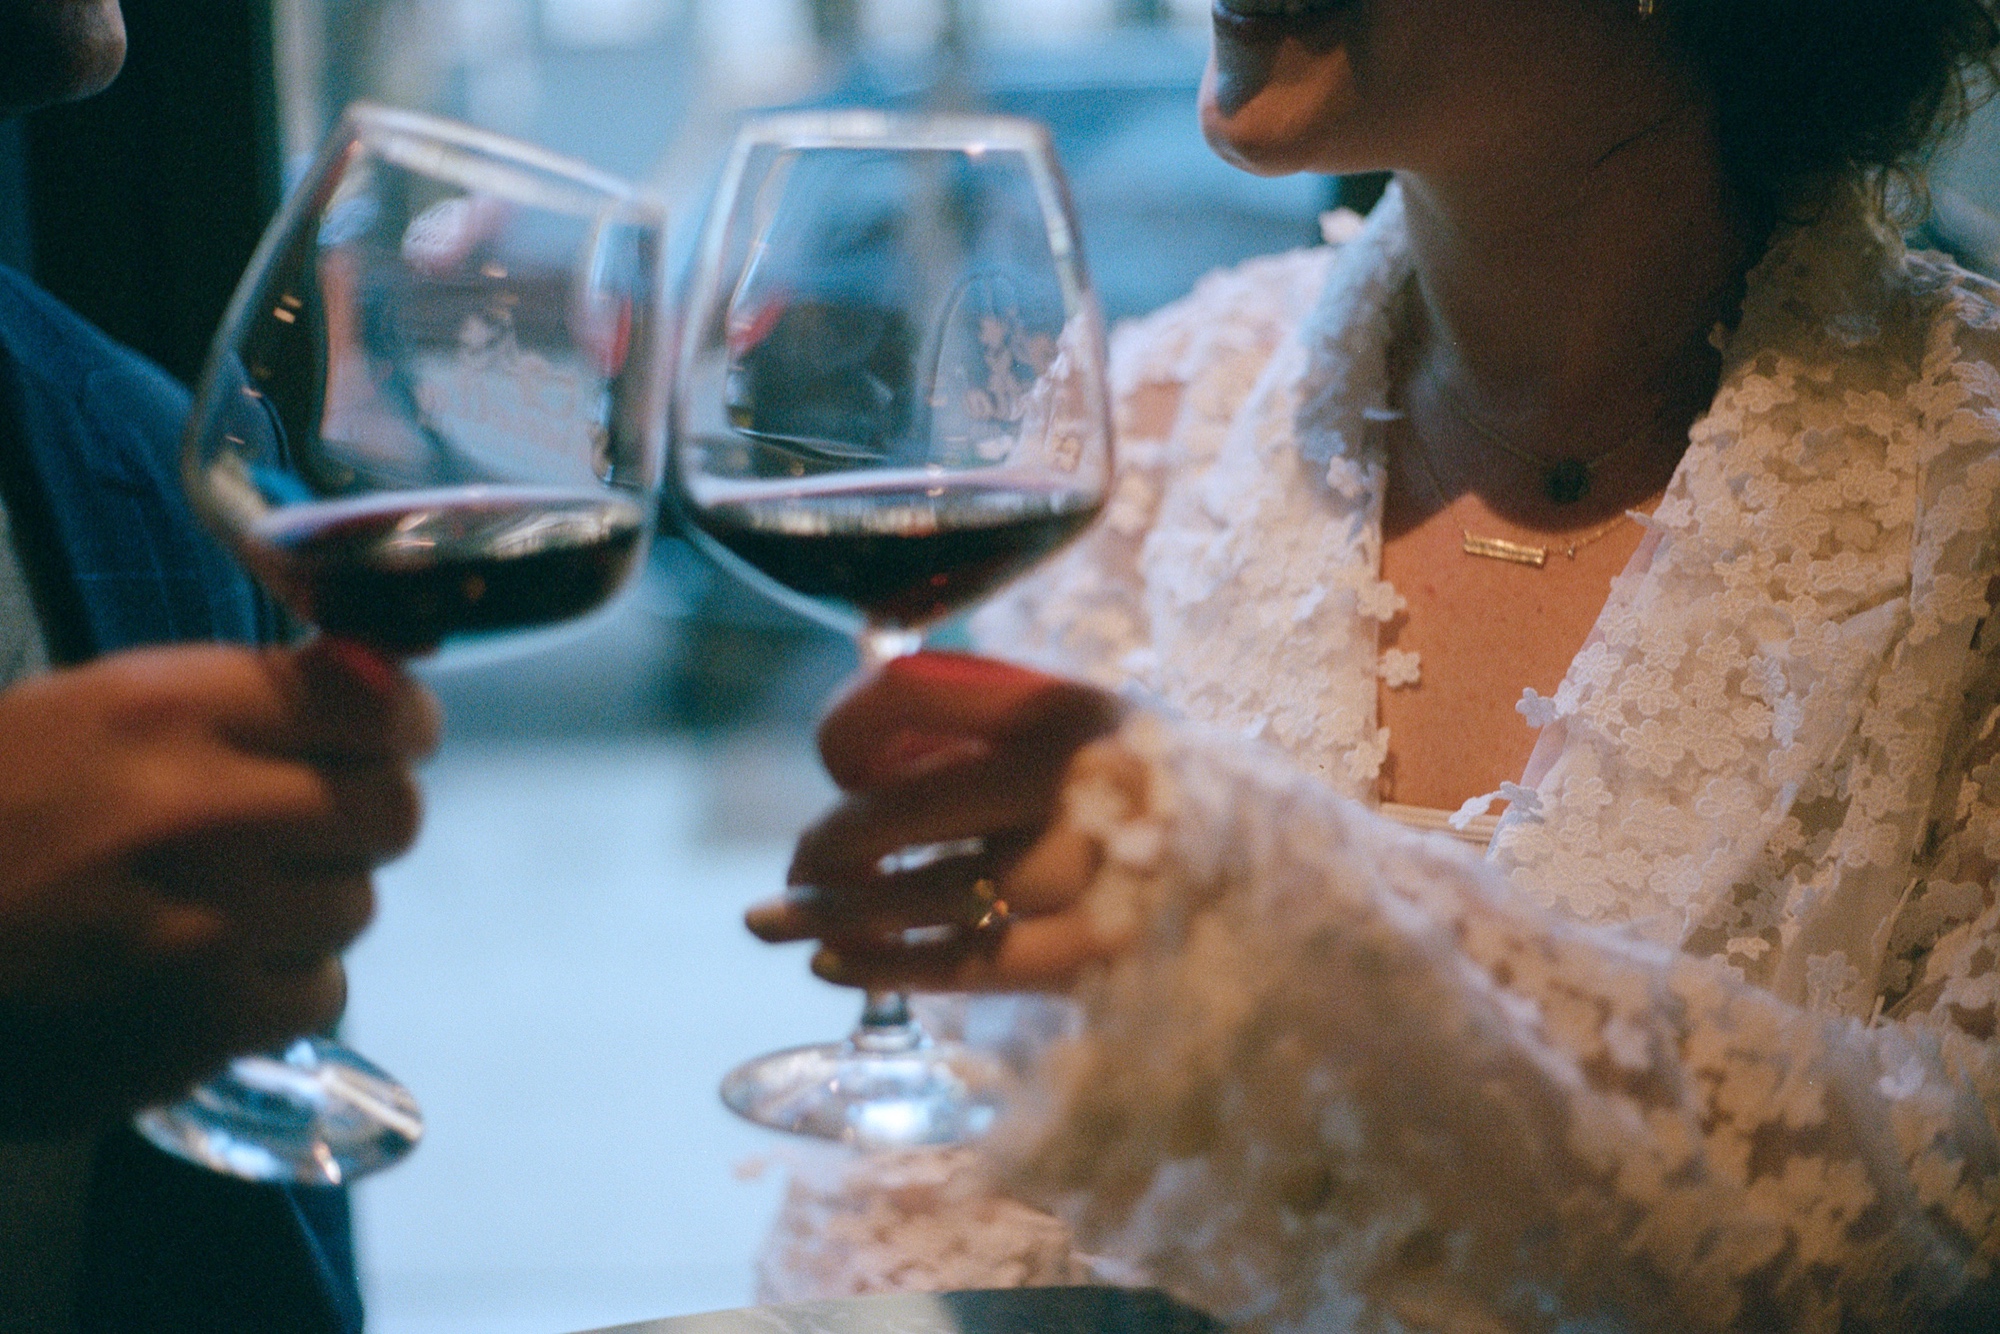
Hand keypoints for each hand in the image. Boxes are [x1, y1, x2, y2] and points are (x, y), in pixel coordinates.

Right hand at [0, 638, 439, 1131]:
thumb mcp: (93, 711)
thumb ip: (247, 695)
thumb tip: (392, 672)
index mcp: (169, 711)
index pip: (372, 702)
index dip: (399, 723)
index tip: (394, 735)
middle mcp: (208, 809)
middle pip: (391, 811)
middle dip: (359, 817)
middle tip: (298, 831)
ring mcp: (216, 925)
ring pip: (357, 904)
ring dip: (307, 905)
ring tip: (213, 905)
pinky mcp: (210, 1025)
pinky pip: (323, 991)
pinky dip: (279, 987)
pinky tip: (205, 972)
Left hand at [748, 652, 1129, 992]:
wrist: (1278, 881)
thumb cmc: (1148, 794)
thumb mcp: (1087, 724)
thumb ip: (986, 727)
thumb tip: (851, 763)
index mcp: (1066, 704)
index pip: (909, 693)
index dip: (845, 729)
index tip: (834, 763)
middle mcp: (1074, 778)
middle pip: (895, 813)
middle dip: (824, 848)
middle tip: (795, 869)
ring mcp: (1087, 871)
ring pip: (921, 899)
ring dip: (835, 916)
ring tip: (781, 922)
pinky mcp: (1095, 953)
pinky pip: (964, 965)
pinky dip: (887, 967)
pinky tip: (836, 964)